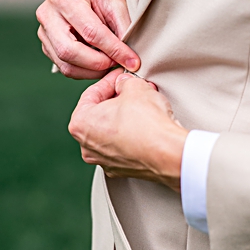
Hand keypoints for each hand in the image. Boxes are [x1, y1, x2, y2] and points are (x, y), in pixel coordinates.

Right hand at [36, 0, 140, 80]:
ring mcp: (44, 29)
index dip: (114, 51)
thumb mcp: (117, 1)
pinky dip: (86, 72)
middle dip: (99, 64)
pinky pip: (65, 67)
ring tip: (112, 64)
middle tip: (119, 64)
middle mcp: (48, 13)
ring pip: (66, 64)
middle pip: (69, 51)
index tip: (133, 62)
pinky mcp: (47, 43)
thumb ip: (124, 29)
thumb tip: (130, 59)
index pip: (91, 32)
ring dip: (93, 72)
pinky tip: (101, 64)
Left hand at [68, 70, 186, 191]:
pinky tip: (146, 129)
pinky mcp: (124, 171)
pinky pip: (125, 149)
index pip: (92, 94)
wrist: (170, 154)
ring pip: (113, 133)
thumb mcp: (135, 87)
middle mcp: (88, 147)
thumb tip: (125, 84)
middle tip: (133, 93)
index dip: (110, 81)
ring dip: (126, 119)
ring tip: (143, 110)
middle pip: (101, 116)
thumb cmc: (148, 124)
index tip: (121, 77)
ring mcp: (106, 162)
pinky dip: (133, 138)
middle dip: (118, 102)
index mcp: (80, 124)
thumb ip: (124, 82)